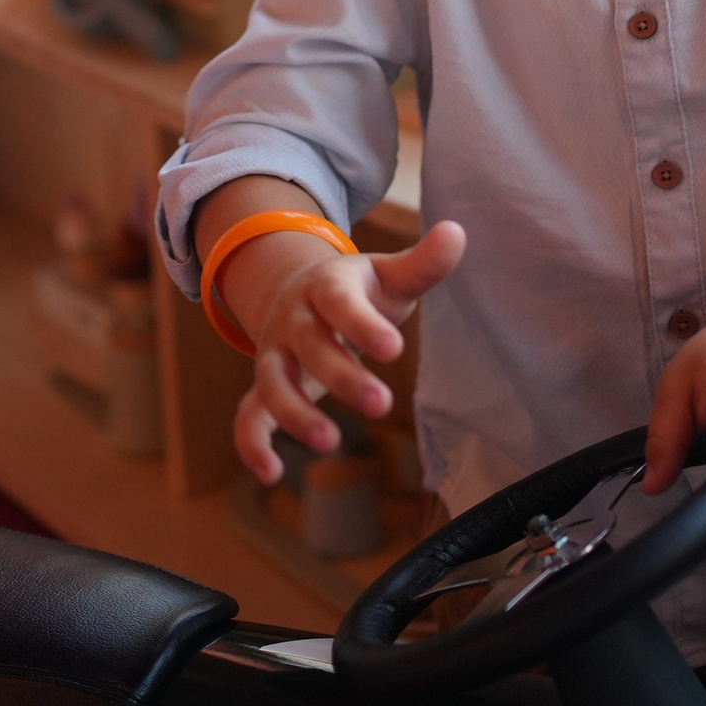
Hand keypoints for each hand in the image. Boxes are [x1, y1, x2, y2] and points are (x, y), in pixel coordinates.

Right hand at [229, 219, 466, 484]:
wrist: (300, 292)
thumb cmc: (359, 290)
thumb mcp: (389, 275)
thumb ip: (423, 263)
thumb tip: (458, 232)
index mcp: (327, 287)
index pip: (340, 303)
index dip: (363, 325)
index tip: (395, 349)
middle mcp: (295, 319)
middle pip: (311, 347)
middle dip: (343, 377)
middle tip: (381, 404)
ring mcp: (274, 353)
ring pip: (272, 382)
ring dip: (295, 413)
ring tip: (329, 442)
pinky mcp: (264, 386)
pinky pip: (248, 415)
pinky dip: (251, 444)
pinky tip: (272, 473)